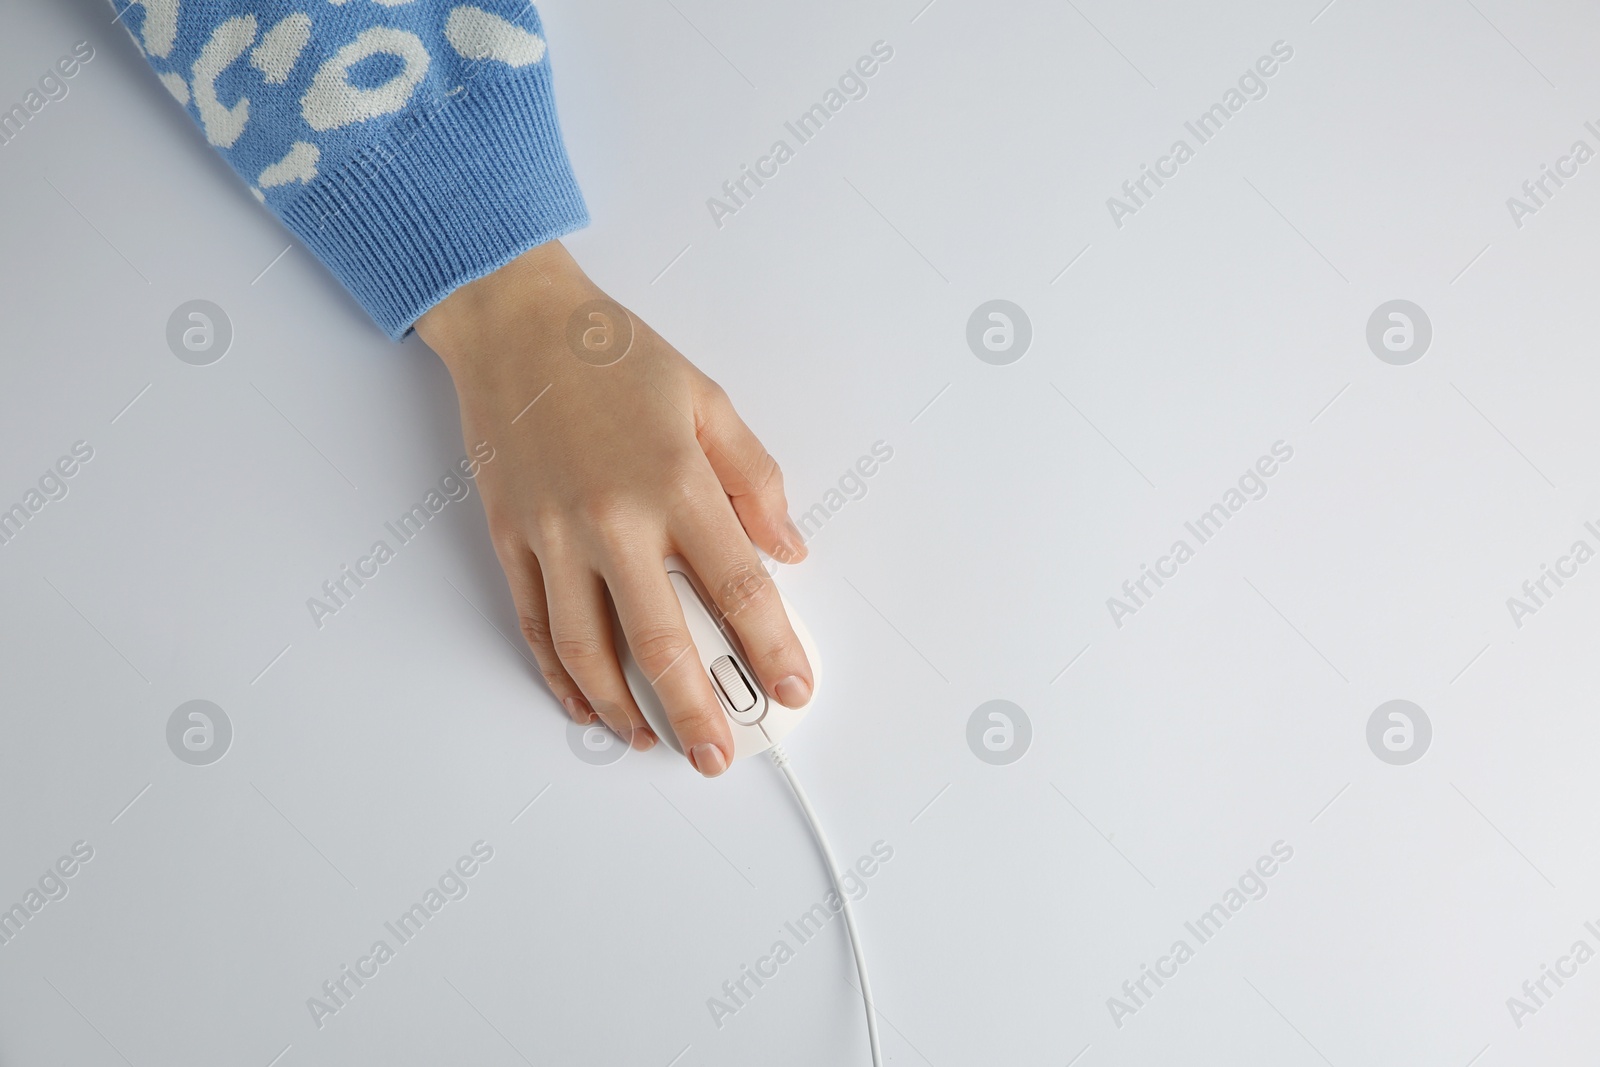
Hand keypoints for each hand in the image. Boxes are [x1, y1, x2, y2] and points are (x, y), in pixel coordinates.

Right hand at [416, 240, 811, 776]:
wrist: (517, 325)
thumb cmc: (616, 358)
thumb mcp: (708, 400)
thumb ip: (755, 480)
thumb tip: (788, 550)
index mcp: (675, 482)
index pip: (739, 587)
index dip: (772, 647)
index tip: (795, 687)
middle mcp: (613, 518)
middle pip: (661, 640)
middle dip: (696, 709)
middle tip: (719, 755)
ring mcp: (553, 535)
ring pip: (587, 648)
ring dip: (623, 706)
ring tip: (652, 741)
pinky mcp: (510, 538)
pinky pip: (534, 624)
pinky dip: (559, 675)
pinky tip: (586, 704)